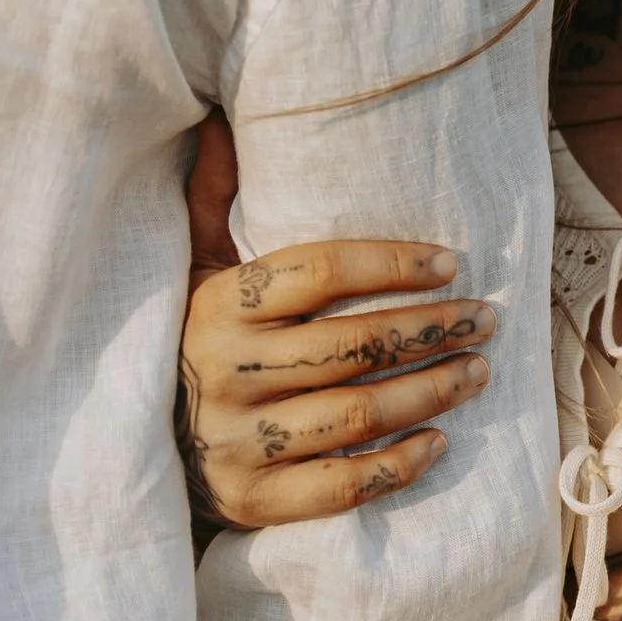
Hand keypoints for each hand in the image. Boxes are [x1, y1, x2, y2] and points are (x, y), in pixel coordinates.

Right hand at [179, 110, 498, 530]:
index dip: (393, 264)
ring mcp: (237, 442)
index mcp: (218, 305)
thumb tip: (218, 119)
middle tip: (487, 318)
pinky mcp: (251, 501)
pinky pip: (340, 487)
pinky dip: (397, 466)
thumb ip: (213, 198)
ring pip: (355, 415)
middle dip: (429, 328)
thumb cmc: (188, 338)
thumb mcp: (194, 267)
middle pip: (351, 345)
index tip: (450, 262)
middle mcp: (225, 373)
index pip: (321, 273)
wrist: (134, 443)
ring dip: (429, 392)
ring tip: (477, 371)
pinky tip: (439, 441)